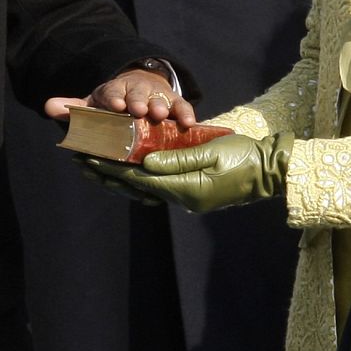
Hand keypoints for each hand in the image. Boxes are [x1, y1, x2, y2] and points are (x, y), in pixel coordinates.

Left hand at [44, 69, 196, 123]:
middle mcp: (137, 91)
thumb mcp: (94, 105)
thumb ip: (73, 109)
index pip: (112, 92)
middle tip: (139, 110)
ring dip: (161, 107)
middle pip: (137, 94)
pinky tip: (189, 123)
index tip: (115, 105)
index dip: (113, 98)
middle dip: (138, 101)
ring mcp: (157, 97)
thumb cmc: (114, 104)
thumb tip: (48, 107)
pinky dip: (185, 113)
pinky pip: (181, 106)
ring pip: (160, 100)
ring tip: (161, 116)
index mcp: (115, 91)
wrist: (141, 90)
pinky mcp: (174, 103)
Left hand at [84, 132, 291, 213]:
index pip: (140, 179)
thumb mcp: (211, 151)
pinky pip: (158, 187)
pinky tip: (126, 171)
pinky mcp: (193, 194)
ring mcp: (188, 198)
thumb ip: (177, 157)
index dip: (112, 167)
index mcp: (186, 189)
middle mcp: (183, 198)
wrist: (270, 171)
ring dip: (119, 176)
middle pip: (137, 186)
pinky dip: (138, 178)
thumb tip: (144, 162)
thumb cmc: (244, 156)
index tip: (88, 155)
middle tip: (80, 160)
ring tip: (94, 165)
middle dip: (107, 173)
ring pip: (145, 188)